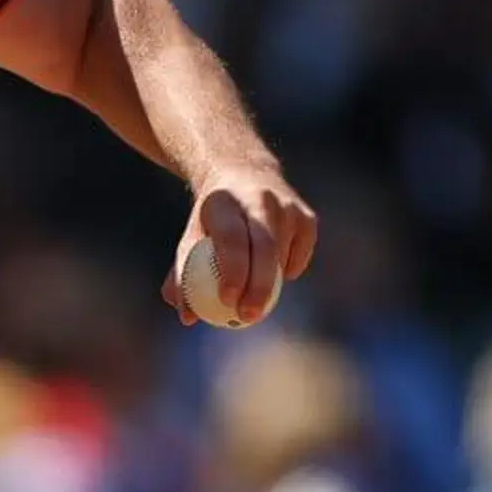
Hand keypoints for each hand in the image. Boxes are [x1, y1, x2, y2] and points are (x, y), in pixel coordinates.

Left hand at [161, 161, 317, 325]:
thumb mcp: (191, 237)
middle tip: (247, 316)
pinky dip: (286, 271)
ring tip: (251, 291)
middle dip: (258, 287)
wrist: (243, 174)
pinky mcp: (307, 217)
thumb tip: (186, 318)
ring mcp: (287, 206)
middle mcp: (258, 198)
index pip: (231, 239)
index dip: (232, 271)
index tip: (227, 301)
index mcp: (224, 200)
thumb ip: (183, 275)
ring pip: (282, 255)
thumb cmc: (212, 219)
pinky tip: (271, 268)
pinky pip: (299, 256)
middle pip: (264, 248)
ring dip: (268, 281)